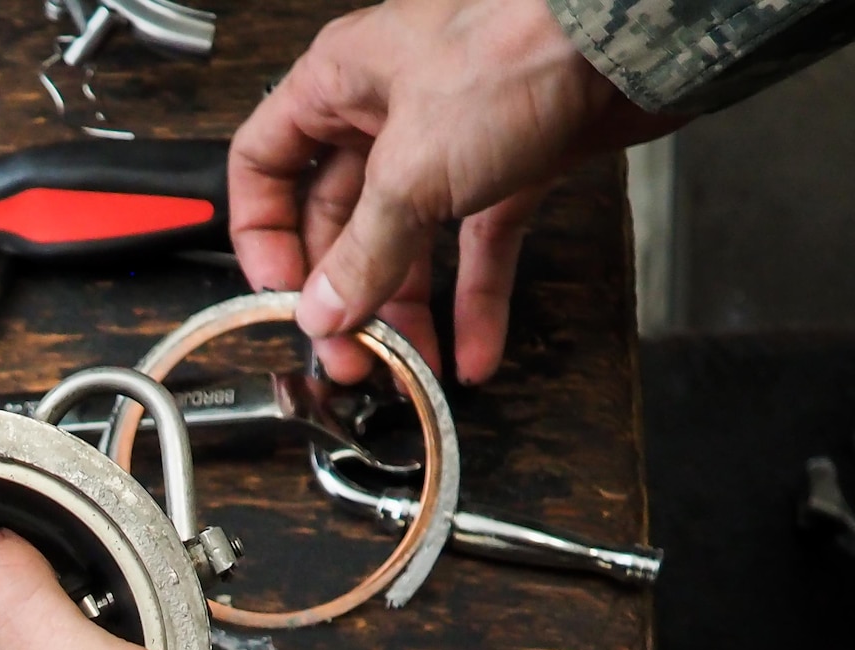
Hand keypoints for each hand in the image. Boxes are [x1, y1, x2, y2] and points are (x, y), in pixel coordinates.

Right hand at [228, 0, 678, 383]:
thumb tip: (322, 311)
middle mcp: (387, 109)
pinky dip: (475, 297)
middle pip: (338, 218)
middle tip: (346, 353)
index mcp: (339, 84)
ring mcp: (450, 138)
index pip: (266, 165)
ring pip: (407, 239)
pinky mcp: (510, 162)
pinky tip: (474, 349)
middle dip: (343, 292)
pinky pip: (477, 243)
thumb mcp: (412, 170)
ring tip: (404, 365)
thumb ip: (362, 252)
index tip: (281, 293)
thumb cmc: (519, 50)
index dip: (263, 235)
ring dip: (406, 308)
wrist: (635, 35)